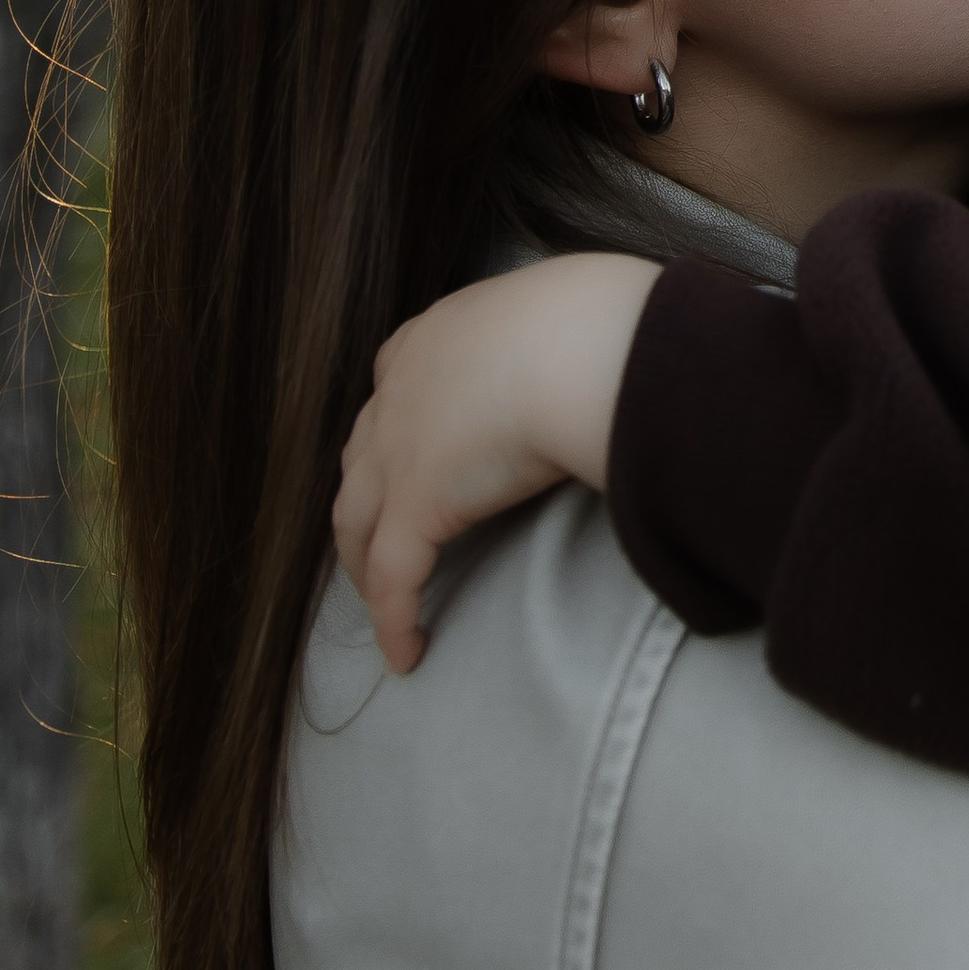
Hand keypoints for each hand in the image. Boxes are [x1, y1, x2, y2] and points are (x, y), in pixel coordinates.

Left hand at [333, 252, 660, 673]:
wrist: (584, 346)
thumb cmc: (601, 319)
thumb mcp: (574, 314)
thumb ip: (567, 342)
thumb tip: (610, 362)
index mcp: (441, 335)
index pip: (399, 383)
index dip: (397, 426)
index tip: (412, 453)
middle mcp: (403, 389)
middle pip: (362, 456)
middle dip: (365, 499)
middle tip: (379, 538)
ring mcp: (399, 449)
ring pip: (358, 519)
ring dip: (364, 562)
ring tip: (383, 601)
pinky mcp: (418, 506)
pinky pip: (392, 577)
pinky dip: (394, 619)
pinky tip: (407, 655)